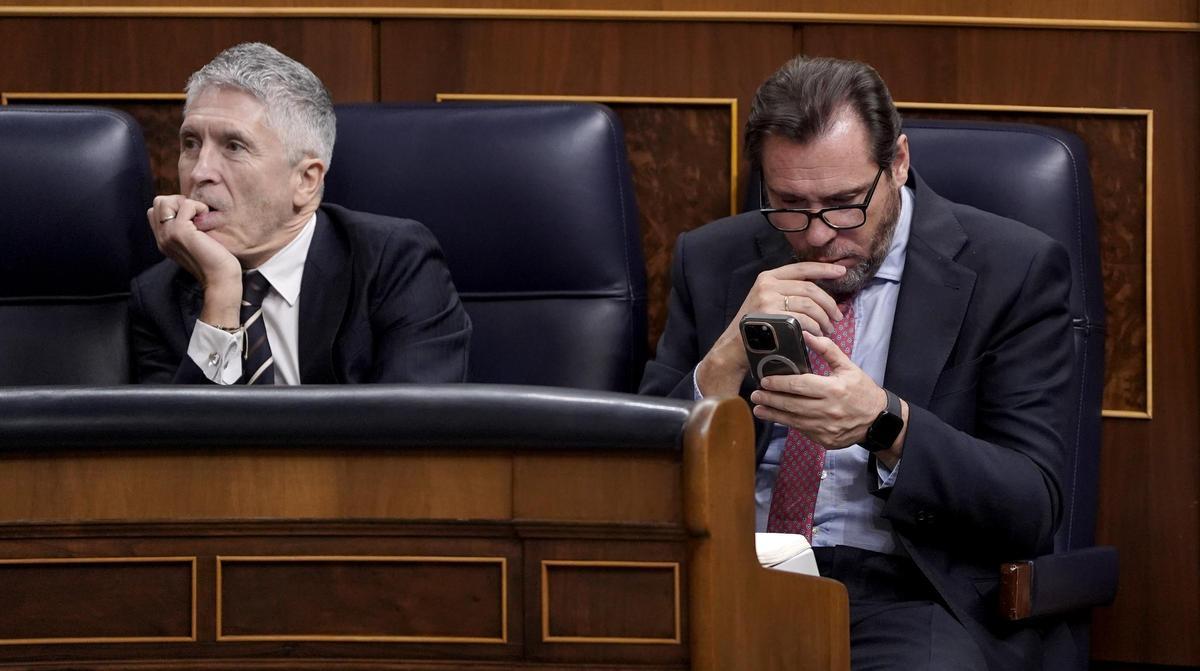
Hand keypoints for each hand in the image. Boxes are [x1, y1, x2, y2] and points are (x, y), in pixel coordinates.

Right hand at [147, 195, 241, 327]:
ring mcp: (168, 234)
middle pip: (158, 202)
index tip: (191, 217)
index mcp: (163, 241)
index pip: (154, 211)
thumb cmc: (214, 261)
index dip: (173, 207)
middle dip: (178, 201)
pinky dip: (199, 207)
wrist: (220, 278)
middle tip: (196, 215)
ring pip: (165, 201)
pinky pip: (186, 205)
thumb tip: (187, 208)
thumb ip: (183, 229)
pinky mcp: (179, 232)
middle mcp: (161, 238)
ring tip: (200, 216)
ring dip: (187, 203)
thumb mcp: (193, 243)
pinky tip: (206, 219)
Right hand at [696, 261, 846, 397]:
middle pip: (810, 289)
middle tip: (837, 317)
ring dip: (823, 319)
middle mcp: (767, 285)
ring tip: (827, 329)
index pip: (802, 268)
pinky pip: (803, 320)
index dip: (824, 269)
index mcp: (768, 277)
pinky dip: (815, 328)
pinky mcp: (771, 317)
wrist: (733, 347)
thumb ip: (787, 290)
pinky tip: (817, 334)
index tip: (841, 272)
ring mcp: (768, 300)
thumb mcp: (765, 300)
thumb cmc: (755, 326)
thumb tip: (819, 291)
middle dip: (829, 304)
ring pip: (809, 305)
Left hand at [748, 331, 888, 449]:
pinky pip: (802, 431)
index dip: (780, 382)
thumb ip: (827, 350)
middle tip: (755, 395)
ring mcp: (826, 428)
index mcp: (833, 390)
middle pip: (792, 404)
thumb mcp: (848, 367)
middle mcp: (828, 410)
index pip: (800, 385)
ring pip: (793, 421)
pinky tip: (777, 418)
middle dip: (770, 399)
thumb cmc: (863, 391)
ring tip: (758, 409)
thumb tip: (807, 334)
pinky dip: (788, 424)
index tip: (765, 380)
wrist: (878, 420)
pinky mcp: (825, 440)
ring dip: (773, 414)